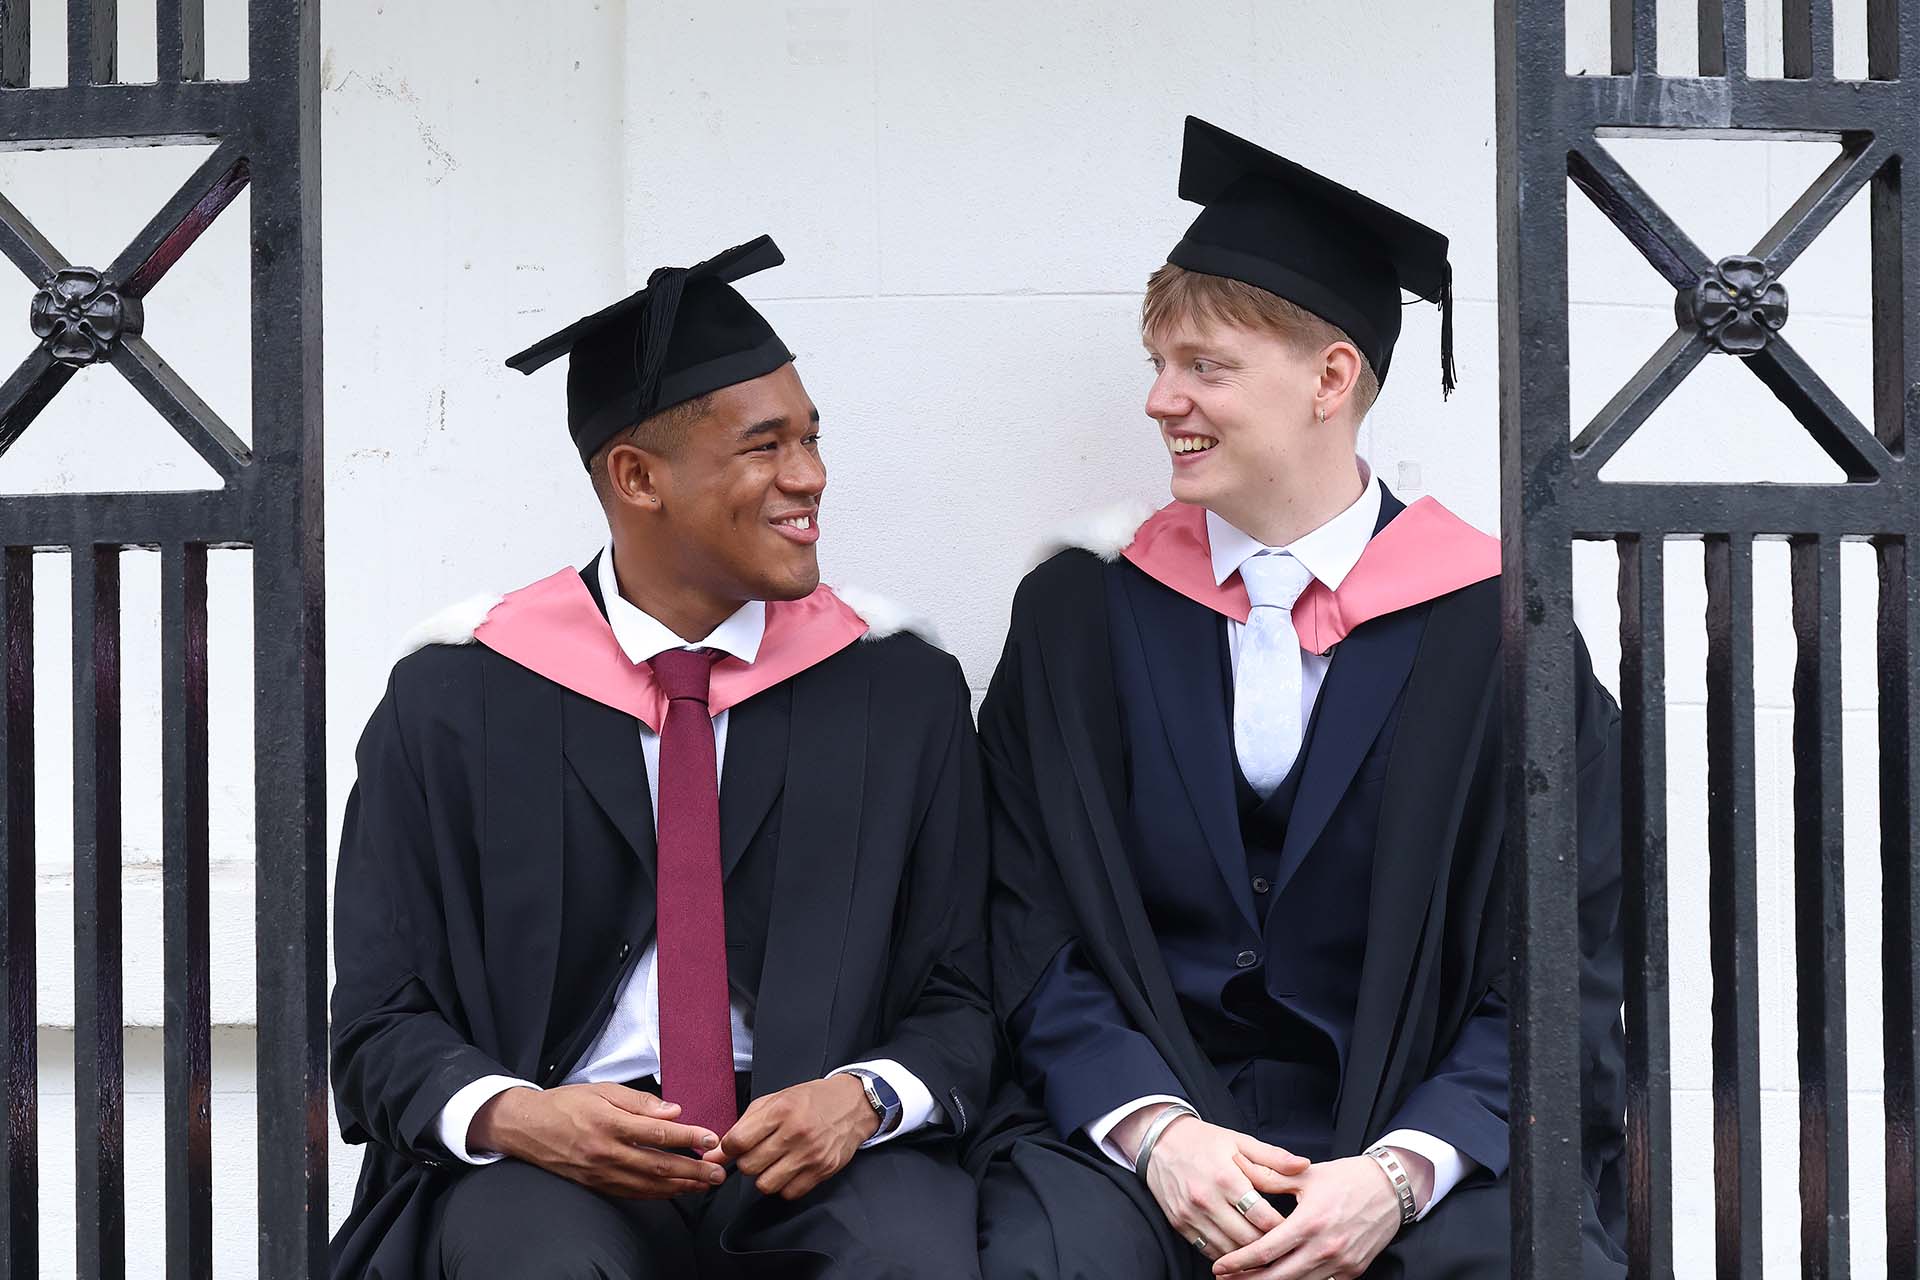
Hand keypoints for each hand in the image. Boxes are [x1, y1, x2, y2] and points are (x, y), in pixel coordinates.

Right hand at [468, 1083, 727, 1199]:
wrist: (527, 1127)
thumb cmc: (566, 1103)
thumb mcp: (602, 1090)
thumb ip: (640, 1102)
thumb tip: (673, 1111)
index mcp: (609, 1122)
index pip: (657, 1133)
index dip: (688, 1137)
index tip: (710, 1138)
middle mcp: (606, 1151)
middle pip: (658, 1165)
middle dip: (693, 1170)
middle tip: (718, 1172)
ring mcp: (601, 1172)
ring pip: (648, 1184)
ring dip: (681, 1186)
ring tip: (705, 1184)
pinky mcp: (597, 1184)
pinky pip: (633, 1192)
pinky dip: (658, 1194)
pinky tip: (675, 1191)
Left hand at [704, 1075, 878, 1200]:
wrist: (853, 1104)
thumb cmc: (810, 1100)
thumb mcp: (774, 1102)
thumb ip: (741, 1127)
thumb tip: (712, 1156)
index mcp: (780, 1110)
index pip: (737, 1142)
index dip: (730, 1148)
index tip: (736, 1146)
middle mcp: (795, 1133)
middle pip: (749, 1166)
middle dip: (747, 1162)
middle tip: (758, 1152)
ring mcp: (810, 1154)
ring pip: (766, 1185)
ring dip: (764, 1176)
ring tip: (773, 1163)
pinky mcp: (823, 1170)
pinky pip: (789, 1193)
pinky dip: (784, 1186)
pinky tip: (790, 1170)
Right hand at [1116, 1105, 1307, 1263]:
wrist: (1159, 1141)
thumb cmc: (1203, 1140)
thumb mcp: (1240, 1141)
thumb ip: (1273, 1157)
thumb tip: (1303, 1164)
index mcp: (1226, 1177)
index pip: (1262, 1217)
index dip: (1283, 1227)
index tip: (1295, 1228)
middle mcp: (1206, 1199)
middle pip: (1247, 1239)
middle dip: (1269, 1244)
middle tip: (1283, 1243)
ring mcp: (1190, 1215)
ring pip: (1228, 1251)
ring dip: (1248, 1253)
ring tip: (1264, 1249)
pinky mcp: (1179, 1224)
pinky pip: (1208, 1250)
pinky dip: (1225, 1253)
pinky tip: (1238, 1248)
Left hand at [1209, 1154, 1402, 1277]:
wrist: (1391, 1189)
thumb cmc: (1347, 1178)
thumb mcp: (1306, 1174)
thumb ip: (1269, 1176)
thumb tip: (1237, 1164)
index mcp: (1310, 1222)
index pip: (1266, 1251)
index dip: (1239, 1262)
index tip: (1219, 1267)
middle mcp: (1325, 1247)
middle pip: (1279, 1277)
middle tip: (1225, 1279)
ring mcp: (1340, 1263)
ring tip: (1249, 1279)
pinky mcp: (1352, 1271)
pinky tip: (1282, 1276)